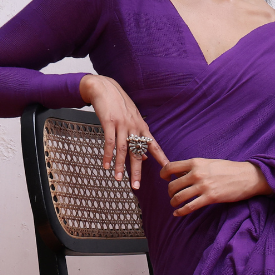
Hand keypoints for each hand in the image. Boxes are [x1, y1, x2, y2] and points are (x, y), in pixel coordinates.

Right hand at [80, 74, 169, 188]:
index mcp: (142, 127)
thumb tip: (144, 158)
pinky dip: (107, 155)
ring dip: (120, 166)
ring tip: (119, 180)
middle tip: (137, 186)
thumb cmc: (119, 105)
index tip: (168, 172)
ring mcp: (122, 125)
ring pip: (123, 150)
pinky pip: (109, 142)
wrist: (105, 88)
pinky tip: (106, 166)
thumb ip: (139, 138)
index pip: (154, 147)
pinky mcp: (109, 123)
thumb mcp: (133, 120)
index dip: (162, 159)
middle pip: (137, 153)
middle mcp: (134, 127)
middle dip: (137, 171)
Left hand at [159, 158, 271, 216]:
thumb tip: (180, 174)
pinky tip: (178, 213)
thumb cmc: (229, 169)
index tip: (164, 178)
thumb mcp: (209, 163)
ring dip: (174, 202)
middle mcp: (197, 173)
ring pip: (178, 197)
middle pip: (172, 185)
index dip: (164, 174)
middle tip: (173, 194)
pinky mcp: (210, 198)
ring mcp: (203, 186)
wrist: (247, 176)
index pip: (171, 167)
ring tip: (175, 204)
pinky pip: (189, 207)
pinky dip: (181, 212)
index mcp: (196, 162)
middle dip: (170, 192)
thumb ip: (195, 167)